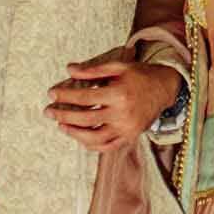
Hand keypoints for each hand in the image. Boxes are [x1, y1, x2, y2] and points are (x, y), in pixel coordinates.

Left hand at [44, 48, 182, 150]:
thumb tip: (69, 69)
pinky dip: (90, 144)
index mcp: (119, 94)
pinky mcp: (130, 137)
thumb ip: (94, 70)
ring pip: (94, 137)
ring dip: (74, 133)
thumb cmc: (141, 75)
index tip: (51, 94)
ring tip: (61, 125)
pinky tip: (79, 136)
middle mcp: (123, 114)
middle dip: (63, 115)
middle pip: (85, 119)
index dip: (65, 96)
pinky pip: (106, 146)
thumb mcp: (119, 67)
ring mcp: (126, 128)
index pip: (85, 97)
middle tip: (48, 111)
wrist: (165, 89)